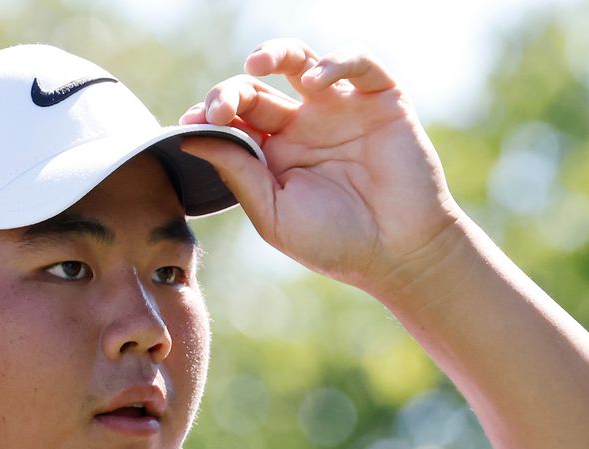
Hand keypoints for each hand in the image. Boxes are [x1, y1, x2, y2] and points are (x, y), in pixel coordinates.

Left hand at [181, 39, 465, 295]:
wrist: (400, 255)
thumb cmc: (335, 243)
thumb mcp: (273, 214)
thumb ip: (237, 173)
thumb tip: (189, 138)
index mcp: (274, 154)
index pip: (234, 119)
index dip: (211, 113)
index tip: (192, 123)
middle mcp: (303, 125)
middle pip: (256, 88)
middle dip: (230, 92)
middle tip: (219, 109)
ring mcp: (340, 110)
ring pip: (300, 60)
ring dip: (274, 53)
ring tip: (256, 65)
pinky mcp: (381, 100)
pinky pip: (357, 64)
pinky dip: (334, 63)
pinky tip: (314, 82)